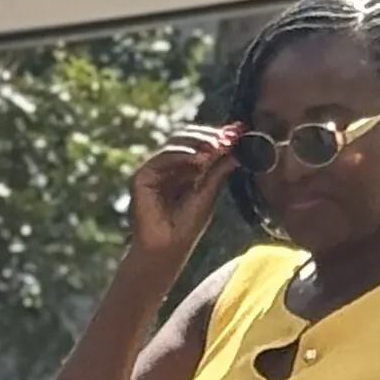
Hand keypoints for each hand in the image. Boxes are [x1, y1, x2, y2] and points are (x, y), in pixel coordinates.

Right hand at [126, 124, 241, 267]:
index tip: (238, 131)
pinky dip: (182, 154)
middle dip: (208, 136)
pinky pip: (163, 157)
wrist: (168, 248)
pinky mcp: (141, 176)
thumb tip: (237, 150)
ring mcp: (153, 170)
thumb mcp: (209, 193)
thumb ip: (219, 171)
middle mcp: (167, 167)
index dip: (217, 137)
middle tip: (227, 137)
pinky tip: (200, 159)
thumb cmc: (187, 226)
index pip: (198, 145)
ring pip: (175, 143)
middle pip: (186, 139)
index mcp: (183, 170)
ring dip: (198, 142)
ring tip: (217, 147)